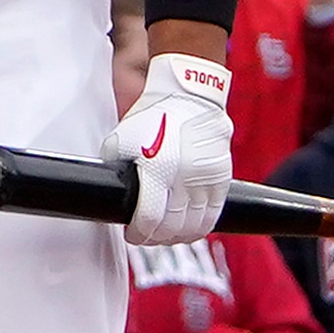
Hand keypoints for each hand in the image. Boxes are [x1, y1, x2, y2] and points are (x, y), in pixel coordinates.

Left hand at [105, 51, 232, 244]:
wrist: (187, 94)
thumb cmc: (153, 114)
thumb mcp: (122, 139)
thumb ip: (116, 167)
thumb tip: (111, 189)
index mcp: (157, 169)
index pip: (149, 219)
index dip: (139, 234)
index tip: (133, 235)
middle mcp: (184, 177)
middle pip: (172, 228)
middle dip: (156, 238)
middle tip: (147, 236)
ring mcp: (205, 179)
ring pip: (195, 226)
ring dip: (178, 236)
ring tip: (168, 235)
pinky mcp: (221, 177)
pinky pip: (213, 215)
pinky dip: (201, 227)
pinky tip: (190, 229)